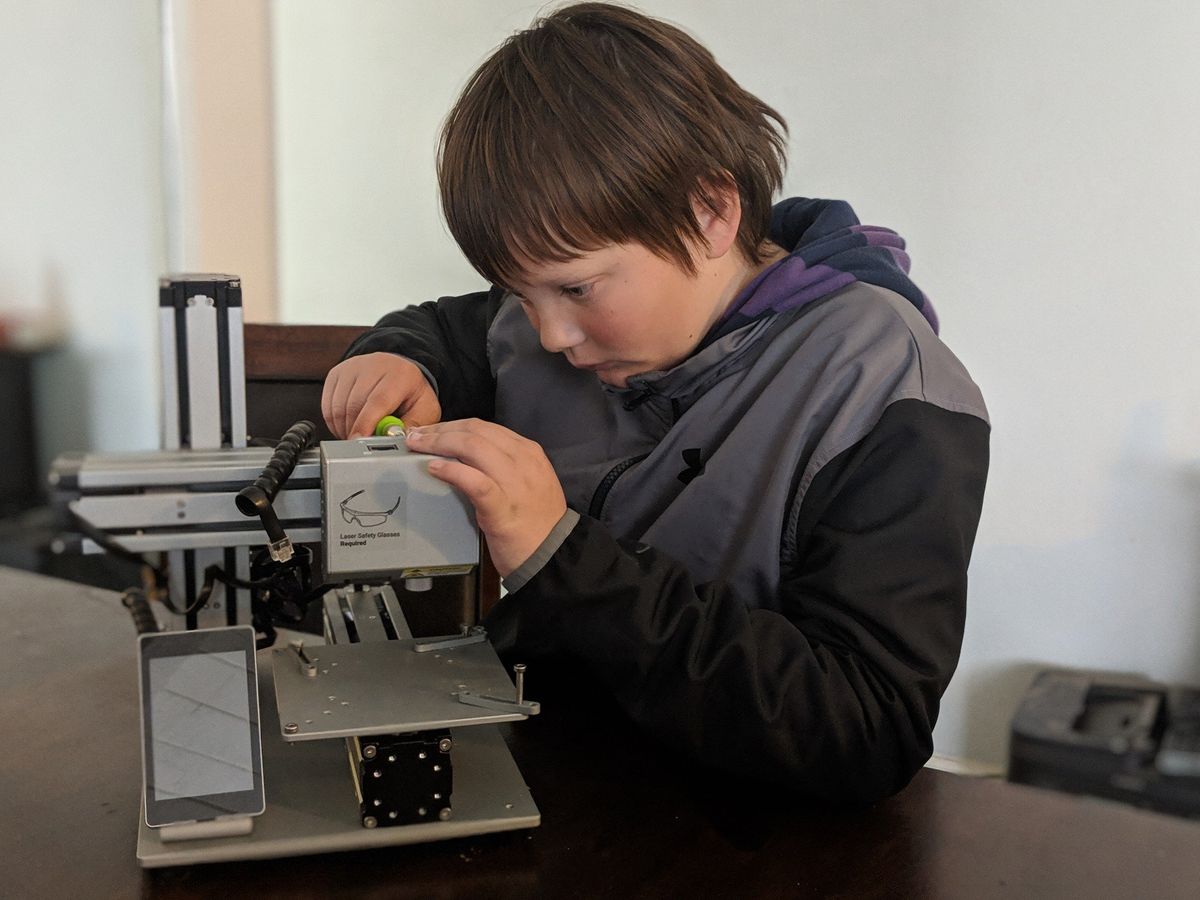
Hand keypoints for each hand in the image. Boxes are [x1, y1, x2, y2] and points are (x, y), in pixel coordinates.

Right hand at [321, 353, 441, 438]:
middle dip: (355, 431)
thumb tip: (400, 440)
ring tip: (358, 435)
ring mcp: (352, 367)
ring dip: (344, 428)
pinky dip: (334, 422)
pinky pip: (327, 405)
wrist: (398, 371)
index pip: (378, 400)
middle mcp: (374, 366)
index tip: (359, 441)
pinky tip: (347, 425)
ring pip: (338, 406)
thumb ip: (413, 426)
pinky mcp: (337, 373)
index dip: (367, 423)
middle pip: (354, 404)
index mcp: (399, 375)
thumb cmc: (411, 393)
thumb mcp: (424, 410)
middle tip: (362, 444)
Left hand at [404, 419, 566, 576]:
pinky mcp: (502, 508)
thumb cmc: (534, 521)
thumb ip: (501, 464)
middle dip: (441, 431)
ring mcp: (514, 483)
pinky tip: (434, 468)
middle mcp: (523, 461)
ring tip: (418, 447)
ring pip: (473, 447)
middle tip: (417, 436)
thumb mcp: (525, 481)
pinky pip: (475, 481)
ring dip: (439, 443)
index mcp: (528, 452)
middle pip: (475, 432)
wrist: (551, 555)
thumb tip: (462, 454)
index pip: (485, 427)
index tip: (432, 431)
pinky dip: (452, 470)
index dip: (453, 425)